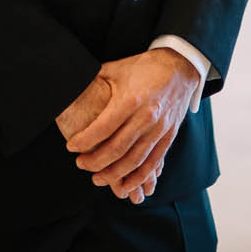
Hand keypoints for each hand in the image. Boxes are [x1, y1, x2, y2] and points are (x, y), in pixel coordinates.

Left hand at [64, 48, 201, 202]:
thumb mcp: (117, 68)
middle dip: (95, 162)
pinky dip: (139, 177)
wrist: (181, 65)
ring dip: (114, 175)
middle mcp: (146, 116)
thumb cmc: (145, 67)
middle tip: (81, 164)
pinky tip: (125, 185)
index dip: (84, 141)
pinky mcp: (169, 135)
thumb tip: (68, 86)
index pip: (102, 128)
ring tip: (97, 179)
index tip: (71, 147)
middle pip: (116, 149)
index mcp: (131, 99)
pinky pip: (153, 162)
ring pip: (134, 161)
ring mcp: (160, 128)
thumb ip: (94, 80)